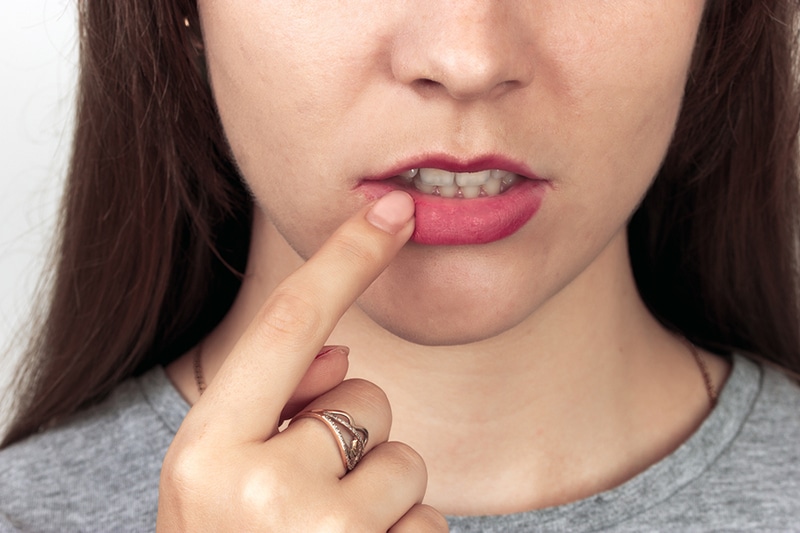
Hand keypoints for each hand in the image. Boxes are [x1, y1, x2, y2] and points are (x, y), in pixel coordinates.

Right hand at [157, 191, 447, 531]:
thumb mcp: (217, 479)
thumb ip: (271, 405)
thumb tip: (344, 354)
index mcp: (208, 452)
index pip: (289, 327)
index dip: (344, 259)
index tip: (392, 210)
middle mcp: (264, 492)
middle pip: (367, 402)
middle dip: (352, 437)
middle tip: (305, 498)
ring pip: (407, 467)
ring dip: (380, 498)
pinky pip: (429, 523)